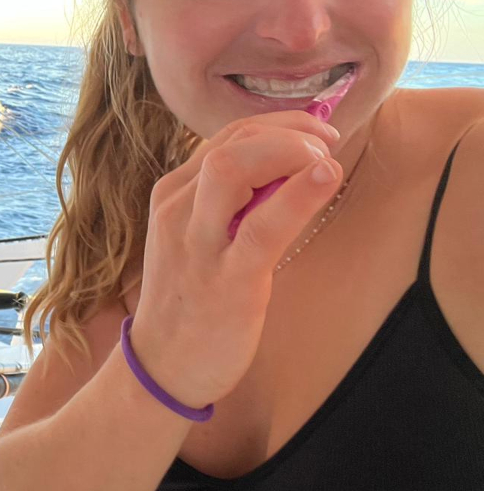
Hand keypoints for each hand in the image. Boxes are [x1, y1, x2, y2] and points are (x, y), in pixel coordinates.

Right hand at [127, 110, 341, 407]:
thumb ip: (229, 204)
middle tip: (327, 141)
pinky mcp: (225, 279)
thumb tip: (289, 172)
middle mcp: (177, 210)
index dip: (276, 125)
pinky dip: (297, 195)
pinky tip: (325, 177)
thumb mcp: (198, 238)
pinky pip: (261, 226)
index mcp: (172, 196)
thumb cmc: (190, 300)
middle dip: (287, 130)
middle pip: (230, 143)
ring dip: (288, 151)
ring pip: (233, 169)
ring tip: (325, 158)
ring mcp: (197, 243)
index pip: (224, 138)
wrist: (162, 365)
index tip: (315, 133)